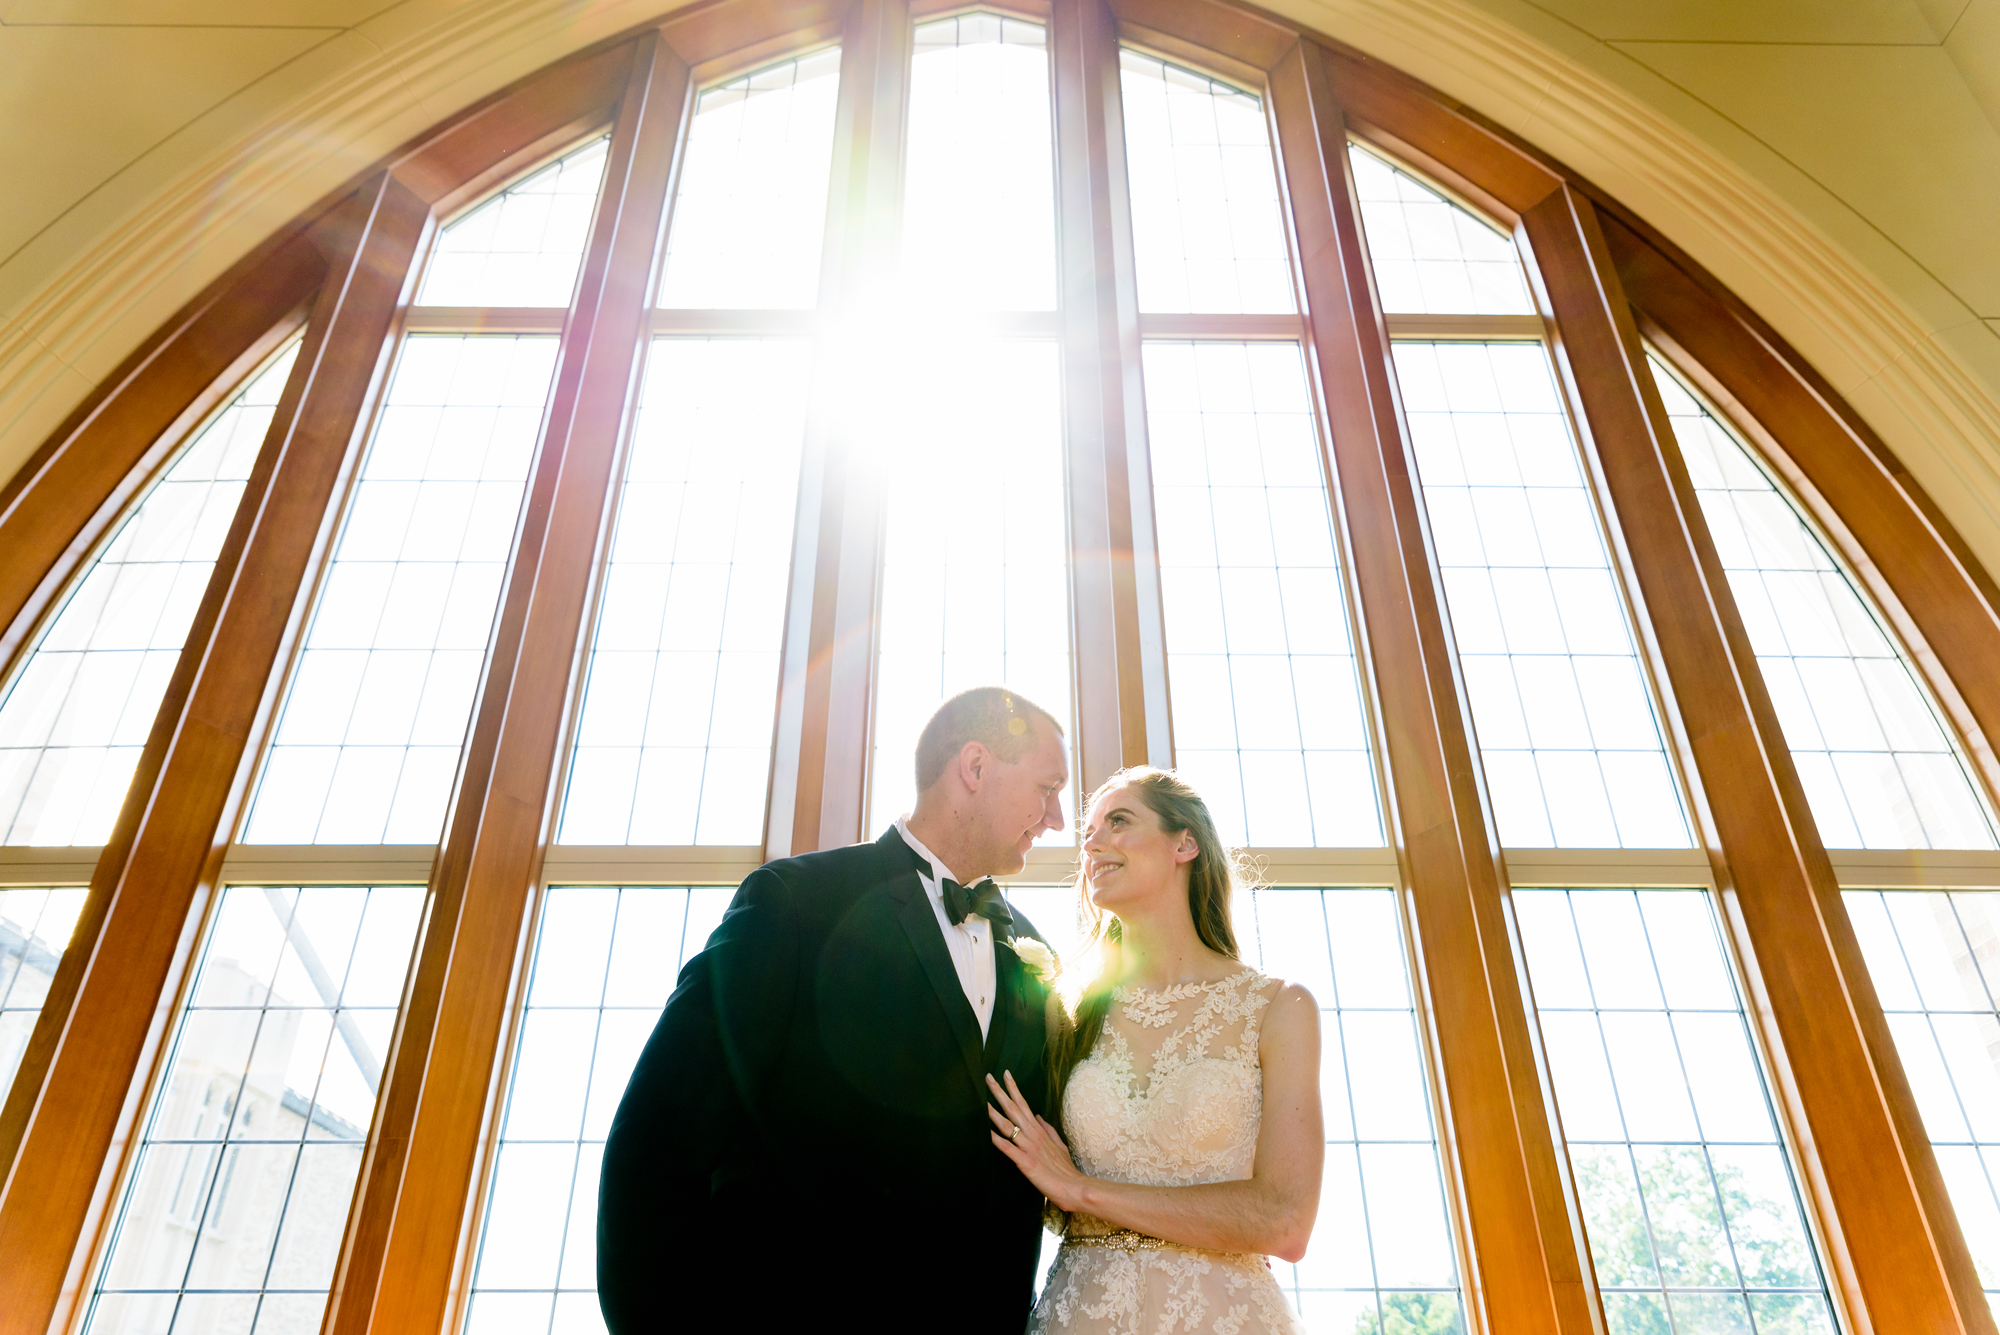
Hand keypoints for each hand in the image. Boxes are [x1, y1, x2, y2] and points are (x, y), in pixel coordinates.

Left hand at [987, 1071, 1089, 1213]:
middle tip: (988, 1077)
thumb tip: (1038, 1116)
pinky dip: (998, 1141)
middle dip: (1000, 1093)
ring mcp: (1029, 1148)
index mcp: (1039, 1131)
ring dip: (994, 1114)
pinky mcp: (1026, 1162)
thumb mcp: (1059, 1145)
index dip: (1014, 1090)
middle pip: (1014, 1110)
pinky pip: (1009, 1149)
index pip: (1024, 1105)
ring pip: (1009, 1126)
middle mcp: (1033, 1135)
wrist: (1074, 1187)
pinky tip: (987, 1134)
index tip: (1005, 1075)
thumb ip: (1048, 1130)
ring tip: (982, 1101)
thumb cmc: (1066, 1169)